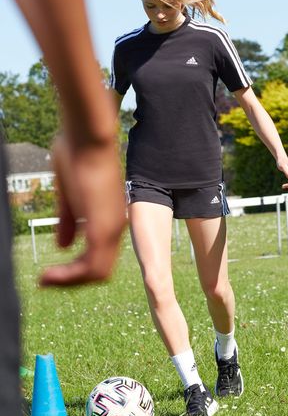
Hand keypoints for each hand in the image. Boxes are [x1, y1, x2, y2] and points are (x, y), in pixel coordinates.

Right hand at [40, 135, 126, 285]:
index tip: (53, 272)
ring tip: (45, 280)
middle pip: (100, 271)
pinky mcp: (103, 228)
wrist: (89, 134)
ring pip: (97, 273)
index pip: (99, 257)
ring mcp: (112, 229)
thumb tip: (63, 246)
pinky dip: (70, 276)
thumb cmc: (78, 155)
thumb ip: (70, 221)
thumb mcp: (71, 195)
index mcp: (109, 219)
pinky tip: (49, 274)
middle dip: (73, 279)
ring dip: (69, 281)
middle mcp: (116, 227)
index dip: (77, 269)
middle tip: (47, 281)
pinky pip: (90, 266)